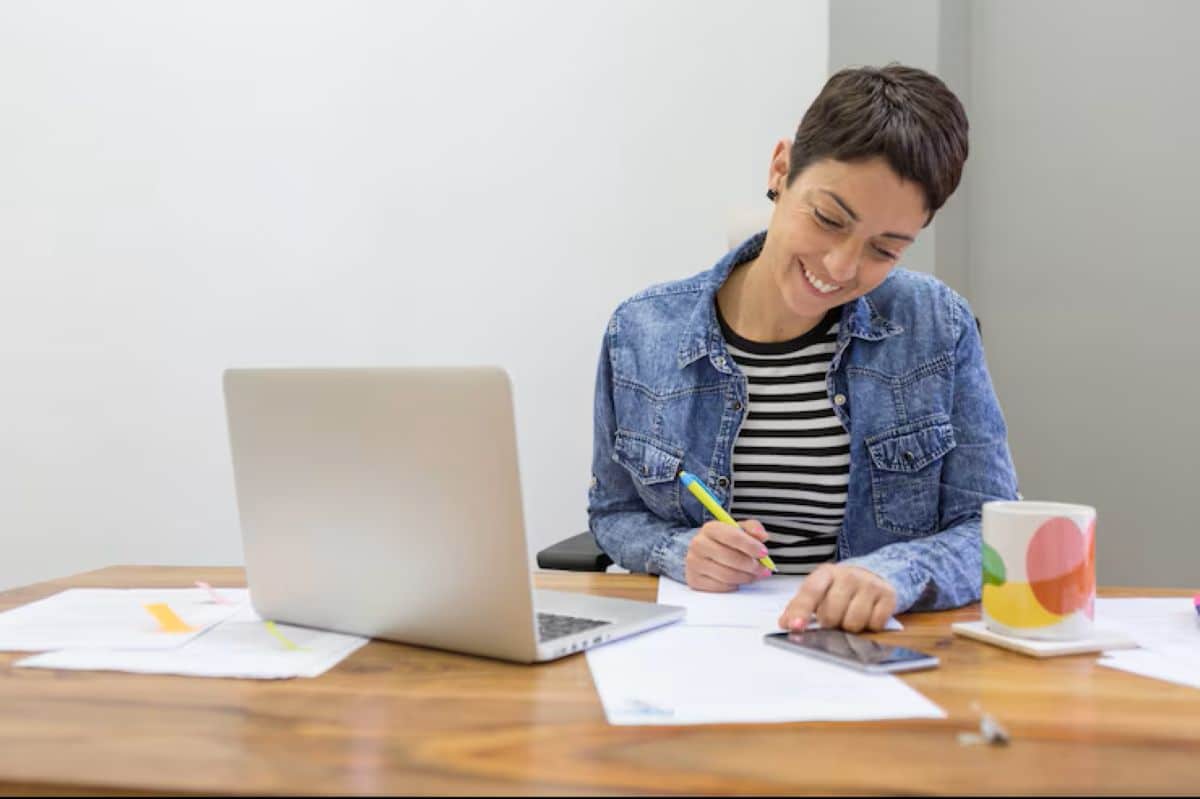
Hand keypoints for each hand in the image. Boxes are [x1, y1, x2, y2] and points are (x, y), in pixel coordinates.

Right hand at [685, 518, 771, 591]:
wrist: (702, 553)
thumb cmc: (723, 541)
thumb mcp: (738, 529)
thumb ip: (753, 528)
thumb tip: (762, 536)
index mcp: (710, 528)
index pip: (733, 537)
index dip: (752, 546)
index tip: (764, 553)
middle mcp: (699, 544)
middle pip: (731, 558)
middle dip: (752, 566)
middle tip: (763, 569)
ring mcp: (694, 563)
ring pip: (727, 575)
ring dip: (746, 577)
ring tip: (753, 575)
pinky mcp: (695, 580)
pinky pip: (721, 587)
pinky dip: (734, 585)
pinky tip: (738, 580)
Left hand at [777, 563, 896, 632]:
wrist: (872, 574)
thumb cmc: (839, 588)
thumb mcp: (818, 591)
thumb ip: (799, 606)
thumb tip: (785, 624)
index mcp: (826, 573)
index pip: (811, 591)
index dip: (801, 611)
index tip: (795, 627)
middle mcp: (848, 576)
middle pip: (832, 614)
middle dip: (830, 622)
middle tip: (833, 617)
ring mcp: (869, 584)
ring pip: (854, 622)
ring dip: (850, 627)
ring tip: (850, 616)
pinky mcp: (888, 595)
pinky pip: (875, 624)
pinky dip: (870, 626)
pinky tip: (867, 615)